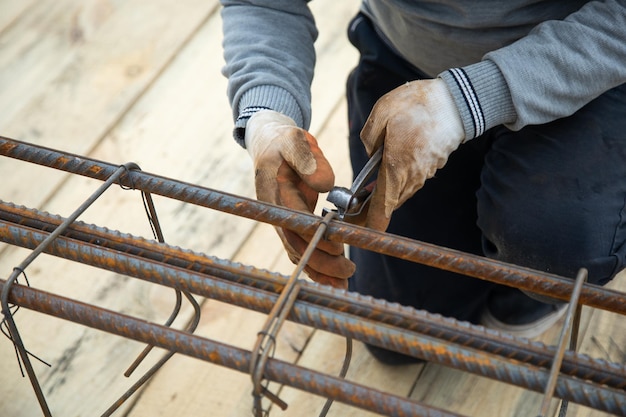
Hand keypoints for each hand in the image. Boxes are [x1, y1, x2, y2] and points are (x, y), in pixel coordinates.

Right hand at [245, 110, 355, 287]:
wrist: (271, 143)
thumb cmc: (285, 141)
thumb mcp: (294, 140)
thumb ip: (306, 158)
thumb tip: (324, 184)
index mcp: (275, 194)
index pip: (294, 222)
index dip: (315, 238)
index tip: (338, 247)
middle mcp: (276, 212)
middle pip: (297, 245)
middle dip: (322, 262)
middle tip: (349, 271)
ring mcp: (282, 221)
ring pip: (299, 252)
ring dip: (320, 271)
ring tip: (343, 287)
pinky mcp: (291, 223)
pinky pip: (303, 248)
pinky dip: (317, 264)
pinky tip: (333, 280)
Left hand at [359, 78, 464, 230]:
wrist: (457, 101)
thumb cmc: (417, 105)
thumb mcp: (381, 113)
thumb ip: (369, 139)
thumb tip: (372, 156)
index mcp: (396, 166)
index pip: (382, 206)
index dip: (370, 221)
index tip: (357, 228)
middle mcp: (411, 176)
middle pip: (389, 203)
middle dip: (371, 209)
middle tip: (353, 211)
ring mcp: (424, 174)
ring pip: (400, 192)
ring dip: (384, 195)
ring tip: (367, 193)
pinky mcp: (432, 167)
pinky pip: (410, 181)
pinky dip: (397, 182)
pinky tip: (388, 171)